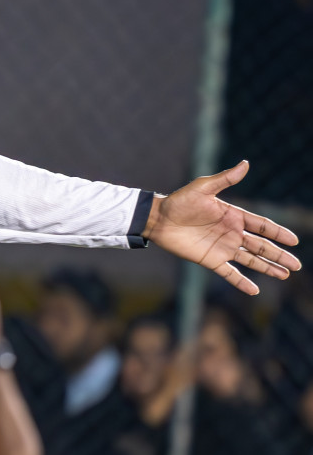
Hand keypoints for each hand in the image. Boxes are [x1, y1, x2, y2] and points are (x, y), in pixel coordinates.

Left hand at [144, 162, 300, 294]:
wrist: (158, 219)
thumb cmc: (179, 201)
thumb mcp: (203, 188)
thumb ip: (225, 179)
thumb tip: (246, 163)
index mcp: (233, 216)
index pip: (262, 226)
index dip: (278, 233)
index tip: (294, 240)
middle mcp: (232, 233)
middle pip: (261, 246)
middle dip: (279, 255)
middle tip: (297, 265)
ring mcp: (222, 248)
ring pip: (251, 260)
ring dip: (268, 268)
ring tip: (285, 274)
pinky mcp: (210, 260)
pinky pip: (229, 273)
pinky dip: (242, 282)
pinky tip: (255, 290)